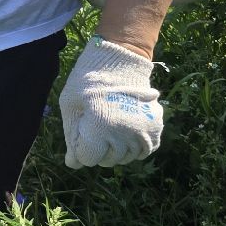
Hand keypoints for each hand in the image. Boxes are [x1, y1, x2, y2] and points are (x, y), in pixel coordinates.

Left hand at [59, 36, 162, 167]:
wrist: (118, 61)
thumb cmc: (87, 81)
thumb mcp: (70, 105)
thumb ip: (71, 136)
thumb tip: (73, 164)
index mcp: (99, 126)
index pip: (88, 158)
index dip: (81, 146)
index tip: (82, 129)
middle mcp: (124, 133)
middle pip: (107, 160)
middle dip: (97, 148)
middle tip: (95, 125)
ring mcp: (142, 131)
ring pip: (125, 158)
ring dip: (115, 149)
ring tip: (109, 127)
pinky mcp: (155, 127)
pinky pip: (144, 151)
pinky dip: (134, 148)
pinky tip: (125, 134)